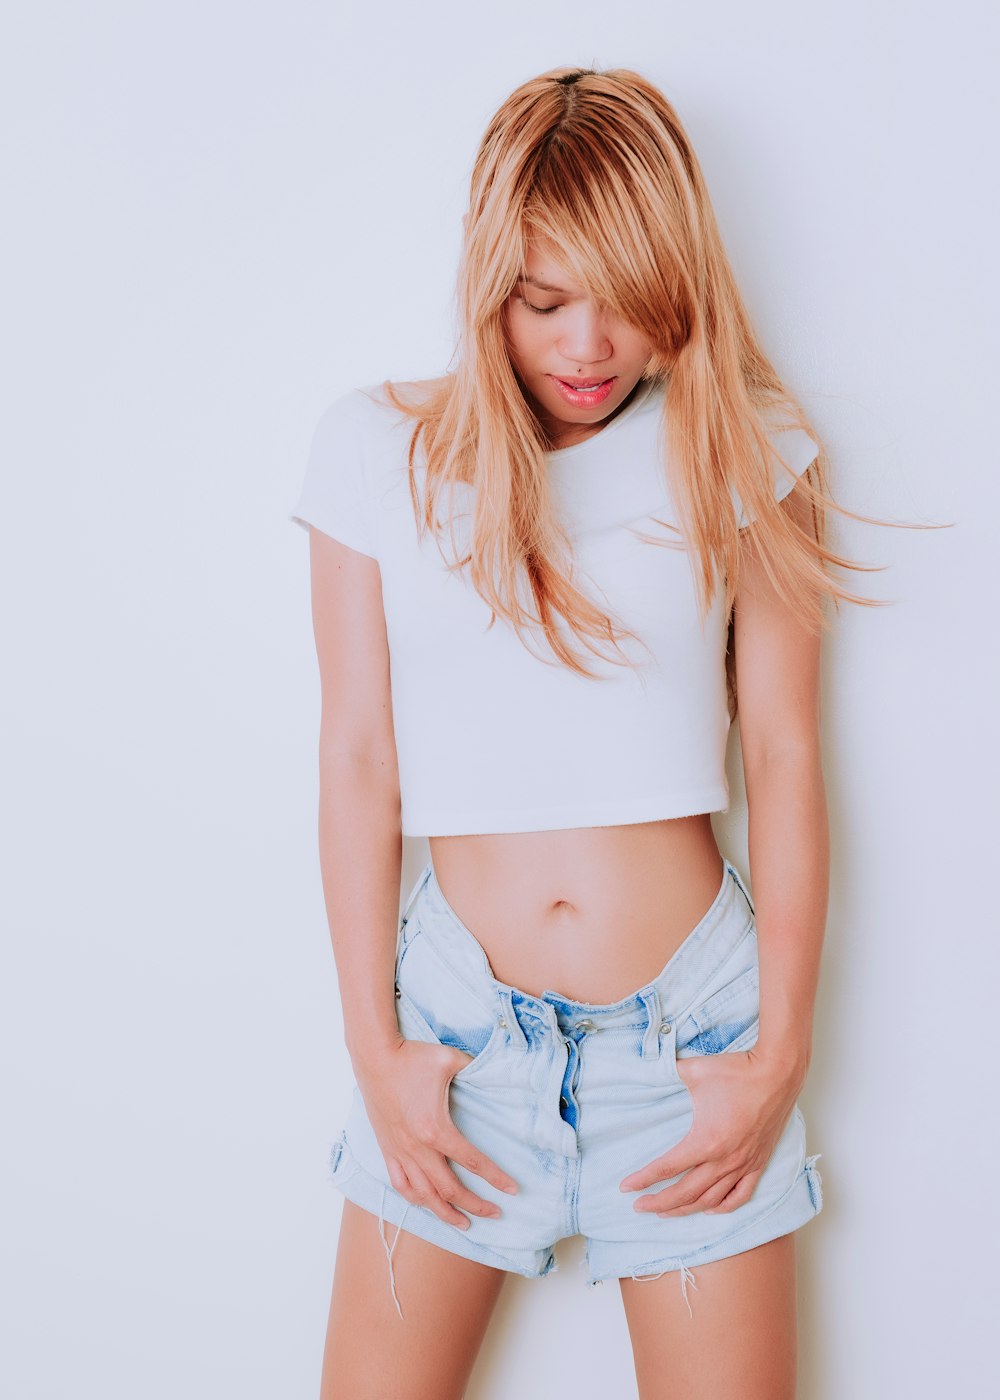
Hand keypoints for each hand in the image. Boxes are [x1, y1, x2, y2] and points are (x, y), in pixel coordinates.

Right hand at [354, 1038, 518, 1230]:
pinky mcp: (387, 1148)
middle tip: (495, 1213)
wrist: (374, 1056)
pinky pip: (400, 1183)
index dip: (495, 1178)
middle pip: (450, 1188)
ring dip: (445, 1212)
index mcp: (436, 1128)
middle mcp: (418, 1147)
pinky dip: (415, 1198)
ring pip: (424, 1194)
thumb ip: (476, 1068)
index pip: (472, 1162)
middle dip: (475, 1205)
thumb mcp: (450, 1059)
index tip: (512, 1190)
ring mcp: (400, 1151)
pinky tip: (426, 1203)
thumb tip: (493, 1071)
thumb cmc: (412, 1057)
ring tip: (463, 1223)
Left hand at [618, 1048, 800, 1215]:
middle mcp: (724, 1160)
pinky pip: (740, 1195)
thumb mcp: (694, 1070)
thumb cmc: (736, 1071)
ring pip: (710, 1200)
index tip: (625, 1187)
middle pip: (685, 1193)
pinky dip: (723, 1207)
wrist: (777, 1073)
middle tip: (639, 1206)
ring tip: (666, 1212)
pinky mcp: (759, 1162)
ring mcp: (743, 1164)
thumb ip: (666, 1072)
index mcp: (705, 1140)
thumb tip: (647, 1067)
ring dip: (686, 1209)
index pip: (667, 1168)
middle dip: (659, 1203)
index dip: (644, 1179)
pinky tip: (709, 1208)